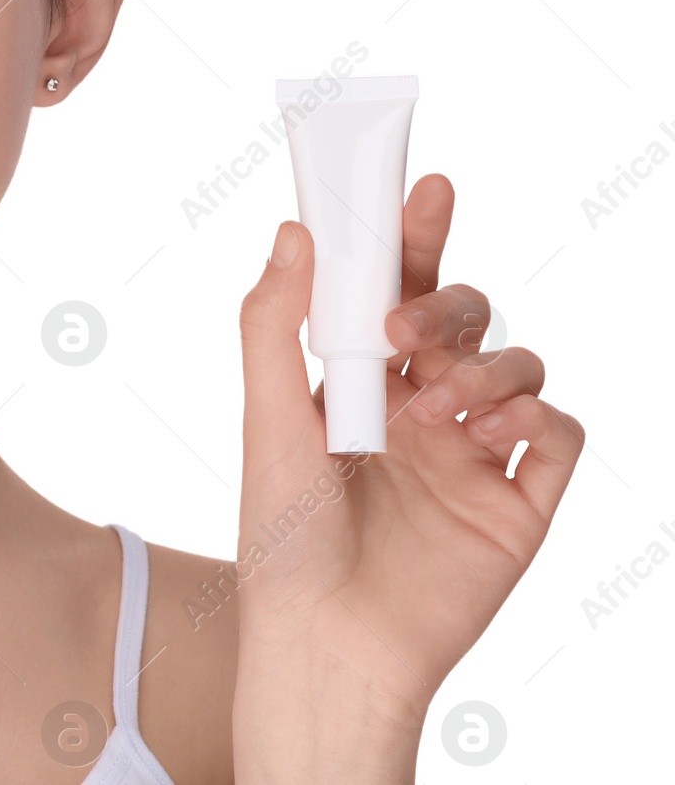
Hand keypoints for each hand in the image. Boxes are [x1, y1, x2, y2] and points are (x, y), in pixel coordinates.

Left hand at [232, 173, 584, 763]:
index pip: (396, 286)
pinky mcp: (518, 501)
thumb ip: (274, 323)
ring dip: (482, 366)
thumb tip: (294, 231)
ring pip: (517, 361)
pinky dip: (535, 413)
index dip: (415, 235)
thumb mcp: (267, 418)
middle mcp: (421, 404)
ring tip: (430, 411)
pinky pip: (559, 431)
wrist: (324, 640)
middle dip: (443, 302)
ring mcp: (474, 451)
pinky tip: (486, 431)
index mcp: (361, 378)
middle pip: (464, 314)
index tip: (425, 186)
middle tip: (402, 328)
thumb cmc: (282, 535)